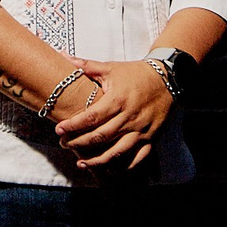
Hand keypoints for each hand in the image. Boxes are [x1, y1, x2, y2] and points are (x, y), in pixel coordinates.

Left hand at [54, 57, 172, 170]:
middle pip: (100, 137)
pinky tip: (108, 170)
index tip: (59, 130)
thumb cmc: (135, 73)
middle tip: (63, 144)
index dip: (73, 126)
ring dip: (97, 160)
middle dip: (79, 143)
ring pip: (117, 152)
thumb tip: (64, 56)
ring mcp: (141, 130)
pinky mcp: (151, 138)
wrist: (168, 78)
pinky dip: (122, 167)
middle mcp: (129, 118)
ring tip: (81, 163)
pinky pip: (137, 158)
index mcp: (117, 100)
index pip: (90, 117)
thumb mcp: (111, 68)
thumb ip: (86, 66)